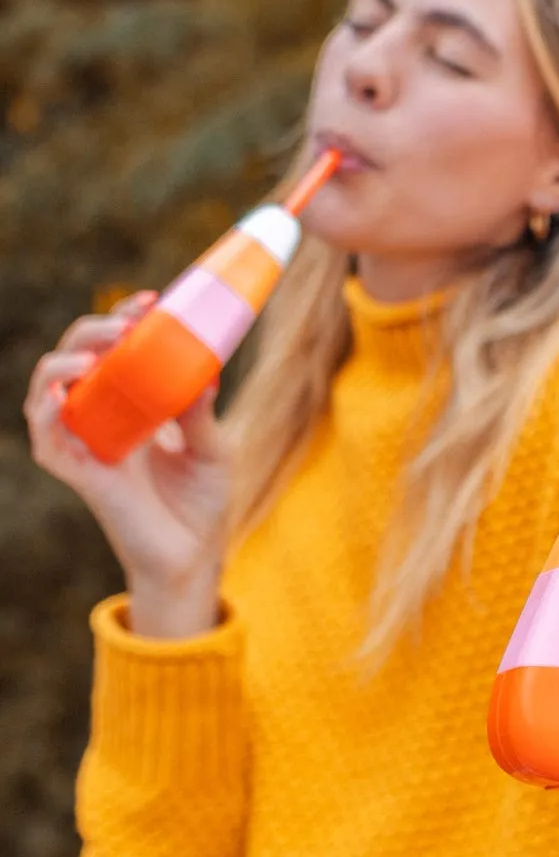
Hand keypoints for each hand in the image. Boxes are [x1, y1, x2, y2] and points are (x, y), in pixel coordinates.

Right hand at [24, 291, 232, 625]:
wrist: (196, 557)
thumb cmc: (203, 503)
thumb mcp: (212, 448)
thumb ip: (201, 411)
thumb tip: (204, 368)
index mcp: (132, 407)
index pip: (113, 351)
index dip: (123, 320)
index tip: (151, 298)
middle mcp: (102, 421)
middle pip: (76, 359)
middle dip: (94, 329)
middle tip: (128, 319)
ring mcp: (87, 446)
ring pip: (47, 392)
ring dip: (63, 363)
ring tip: (94, 352)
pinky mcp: (81, 476)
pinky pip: (47, 440)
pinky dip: (47, 411)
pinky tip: (64, 391)